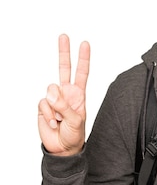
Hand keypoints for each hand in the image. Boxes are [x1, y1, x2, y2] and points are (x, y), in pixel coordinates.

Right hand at [38, 34, 89, 155]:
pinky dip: (48, 115)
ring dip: (55, 107)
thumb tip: (51, 94)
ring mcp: (54, 99)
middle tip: (64, 36)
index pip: (81, 73)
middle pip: (64, 68)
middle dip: (64, 52)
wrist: (62, 148)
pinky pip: (43, 104)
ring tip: (60, 120)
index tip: (85, 44)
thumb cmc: (74, 135)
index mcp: (79, 95)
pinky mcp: (43, 106)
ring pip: (50, 90)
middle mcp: (66, 93)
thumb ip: (65, 107)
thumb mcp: (76, 121)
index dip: (83, 59)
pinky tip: (53, 123)